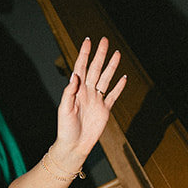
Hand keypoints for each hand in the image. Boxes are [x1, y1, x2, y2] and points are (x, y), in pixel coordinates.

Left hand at [54, 38, 125, 164]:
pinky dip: (119, 87)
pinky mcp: (104, 110)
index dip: (84, 54)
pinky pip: (113, 96)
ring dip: (111, 66)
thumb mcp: (64, 109)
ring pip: (106, 79)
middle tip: (105, 40)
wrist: (74, 146)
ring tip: (117, 54)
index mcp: (77, 90)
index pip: (81, 67)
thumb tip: (75, 75)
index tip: (88, 41)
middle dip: (100, 55)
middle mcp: (87, 92)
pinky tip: (123, 77)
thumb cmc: (65, 129)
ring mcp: (97, 100)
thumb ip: (70, 92)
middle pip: (95, 69)